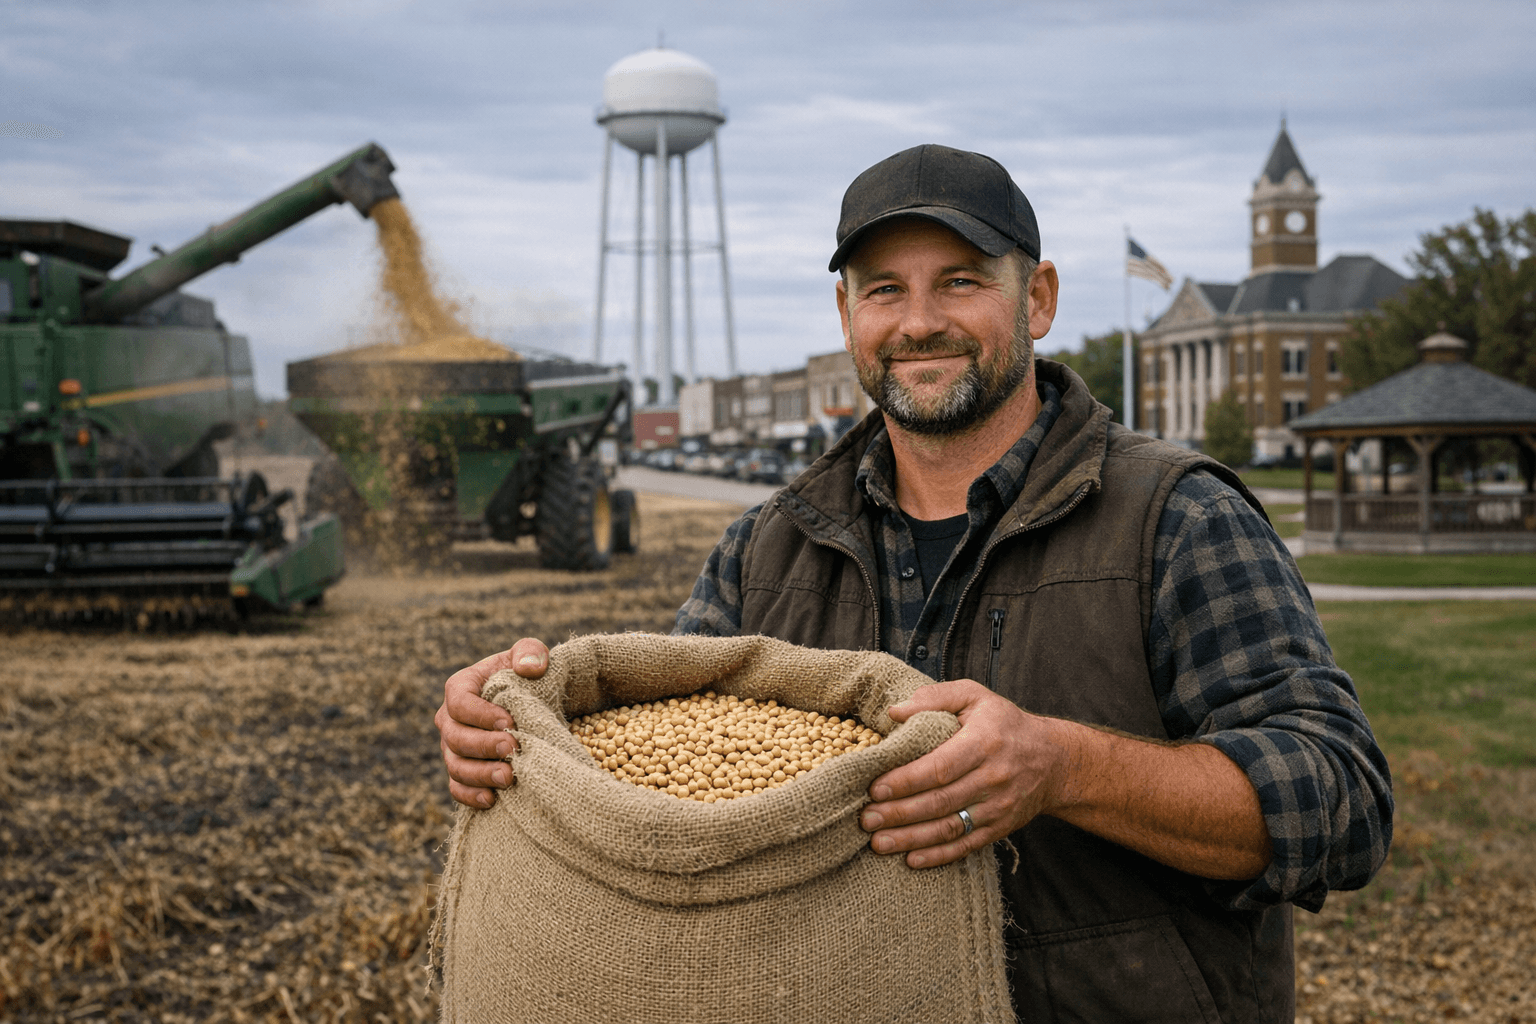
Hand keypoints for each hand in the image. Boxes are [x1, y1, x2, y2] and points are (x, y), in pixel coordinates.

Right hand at [435, 638, 548, 807]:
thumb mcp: (531, 655)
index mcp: (460, 688)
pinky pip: (457, 788)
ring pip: (455, 766)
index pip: (459, 702)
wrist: (528, 705)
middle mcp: (449, 719)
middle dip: (484, 746)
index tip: (509, 722)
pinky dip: (471, 796)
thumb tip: (529, 667)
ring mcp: (452, 748)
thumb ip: (530, 651)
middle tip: (513, 749)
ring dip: (480, 774)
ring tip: (509, 777)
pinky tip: (492, 799)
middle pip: (455, 737)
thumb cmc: (526, 676)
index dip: (481, 715)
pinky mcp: (461, 771)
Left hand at [859, 679, 1068, 868]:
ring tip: (878, 842)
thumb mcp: (975, 696)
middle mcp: (993, 778)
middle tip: (866, 819)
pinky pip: (966, 845)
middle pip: (940, 801)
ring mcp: (998, 807)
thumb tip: (894, 712)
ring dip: (911, 839)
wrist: (1054, 760)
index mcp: (983, 742)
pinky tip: (911, 859)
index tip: (875, 788)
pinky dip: (938, 856)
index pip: (939, 767)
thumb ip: (935, 698)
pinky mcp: (1000, 828)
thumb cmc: (1004, 723)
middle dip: (899, 813)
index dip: (905, 781)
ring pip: (950, 828)